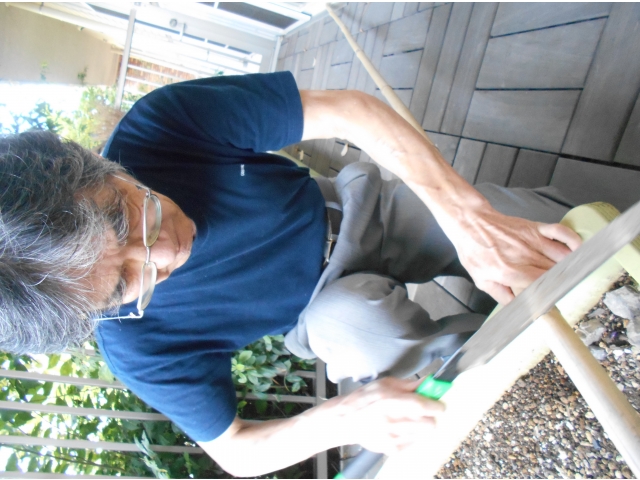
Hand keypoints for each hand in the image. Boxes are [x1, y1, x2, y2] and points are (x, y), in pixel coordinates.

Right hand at [336, 377, 443, 453]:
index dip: (435, 405)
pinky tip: (401, 429)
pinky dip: (412, 436)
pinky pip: (414, 443)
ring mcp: (392, 437)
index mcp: (390, 401)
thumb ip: (409, 385)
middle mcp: (392, 421)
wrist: (345, 421)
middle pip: (429, 424)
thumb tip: (428, 382)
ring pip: (423, 435)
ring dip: (421, 427)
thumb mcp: (385, 384)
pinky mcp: (392, 448)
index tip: (438, 404)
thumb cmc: (363, 400)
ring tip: (410, 420)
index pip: (422, 406)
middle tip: (424, 412)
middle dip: (429, 417)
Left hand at [448, 205, 581, 303]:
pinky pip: (560, 232)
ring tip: (577, 275)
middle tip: (568, 291)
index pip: (540, 287)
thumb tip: (519, 309)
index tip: (555, 301)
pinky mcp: (535, 228)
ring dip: (572, 266)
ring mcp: (531, 240)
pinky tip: (579, 250)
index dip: (550, 295)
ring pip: (562, 256)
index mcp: (510, 272)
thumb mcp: (482, 280)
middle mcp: (524, 256)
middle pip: (555, 273)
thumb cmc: (475, 251)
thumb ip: (501, 296)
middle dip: (563, 283)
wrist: (470, 223)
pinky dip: (573, 240)